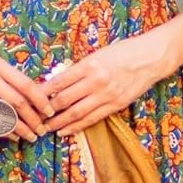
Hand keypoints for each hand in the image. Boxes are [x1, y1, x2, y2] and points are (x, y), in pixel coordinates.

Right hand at [0, 45, 53, 141]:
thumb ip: (9, 77)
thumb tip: (35, 96)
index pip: (25, 84)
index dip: (40, 100)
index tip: (50, 111)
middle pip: (18, 103)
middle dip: (34, 119)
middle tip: (42, 129)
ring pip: (4, 116)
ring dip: (21, 129)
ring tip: (31, 136)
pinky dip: (3, 132)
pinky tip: (13, 136)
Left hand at [41, 30, 172, 135]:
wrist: (150, 58)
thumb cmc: (123, 51)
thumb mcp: (97, 54)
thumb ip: (78, 69)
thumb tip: (57, 82)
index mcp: (89, 64)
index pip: (59, 82)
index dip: (43, 93)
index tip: (31, 100)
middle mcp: (96, 81)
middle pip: (64, 100)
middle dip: (47, 111)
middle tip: (34, 118)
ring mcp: (106, 95)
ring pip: (76, 113)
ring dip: (59, 122)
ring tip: (46, 129)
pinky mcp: (116, 105)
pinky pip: (92, 119)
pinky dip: (77, 126)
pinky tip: (66, 130)